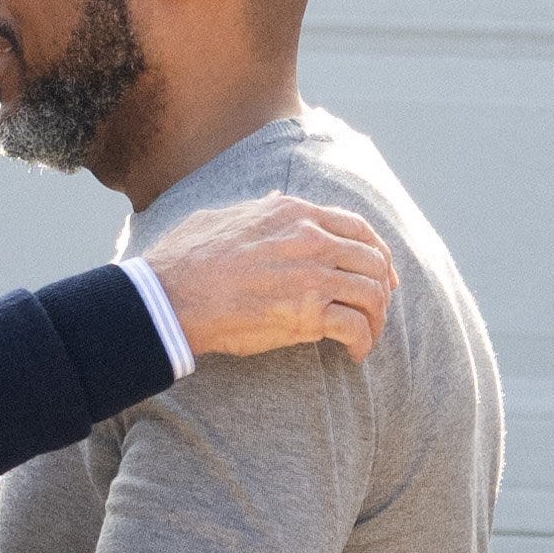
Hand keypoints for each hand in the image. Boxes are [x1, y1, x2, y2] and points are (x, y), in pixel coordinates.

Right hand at [144, 195, 398, 363]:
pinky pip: (356, 327)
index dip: (378, 251)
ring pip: (372, 295)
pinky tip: (354, 353)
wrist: (172, 295)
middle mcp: (312, 240)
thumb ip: (258, 208)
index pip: (358, 227)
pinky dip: (363, 342)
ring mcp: (313, 276)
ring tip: (367, 336)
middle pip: (372, 262)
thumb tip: (273, 199)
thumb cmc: (186, 258)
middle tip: (377, 311)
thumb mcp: (224, 215)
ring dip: (376, 319)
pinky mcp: (307, 315)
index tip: (381, 272)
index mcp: (294, 214)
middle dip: (382, 289)